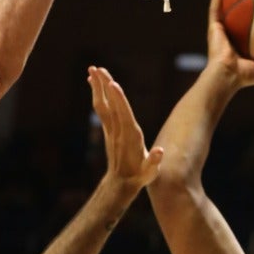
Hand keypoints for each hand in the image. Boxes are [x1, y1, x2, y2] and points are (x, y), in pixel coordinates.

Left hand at [88, 67, 162, 191]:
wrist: (120, 184)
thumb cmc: (139, 177)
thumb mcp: (150, 173)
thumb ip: (155, 162)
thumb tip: (160, 152)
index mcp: (130, 137)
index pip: (123, 115)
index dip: (119, 100)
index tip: (113, 84)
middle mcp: (118, 131)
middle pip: (110, 105)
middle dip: (105, 87)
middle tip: (98, 68)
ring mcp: (111, 130)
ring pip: (103, 105)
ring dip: (98, 87)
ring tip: (93, 69)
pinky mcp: (108, 130)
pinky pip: (101, 109)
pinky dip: (98, 95)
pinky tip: (95, 83)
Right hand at [204, 0, 253, 90]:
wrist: (227, 77)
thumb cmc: (247, 77)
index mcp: (242, 46)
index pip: (250, 28)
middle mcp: (231, 37)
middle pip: (237, 16)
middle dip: (243, 2)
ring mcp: (221, 32)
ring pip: (223, 9)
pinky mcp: (213, 29)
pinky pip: (214, 8)